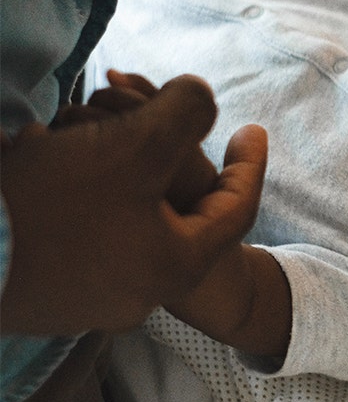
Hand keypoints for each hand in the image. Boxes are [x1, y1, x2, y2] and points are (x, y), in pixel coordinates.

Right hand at [1, 75, 267, 333]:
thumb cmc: (51, 204)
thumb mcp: (134, 143)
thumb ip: (186, 113)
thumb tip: (201, 98)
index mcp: (176, 265)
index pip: (238, 210)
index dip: (251, 163)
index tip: (253, 129)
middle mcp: (138, 296)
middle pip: (173, 211)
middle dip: (160, 156)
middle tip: (147, 121)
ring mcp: (86, 303)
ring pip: (119, 219)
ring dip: (107, 170)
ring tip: (79, 134)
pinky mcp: (41, 299)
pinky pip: (74, 235)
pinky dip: (70, 193)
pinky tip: (40, 164)